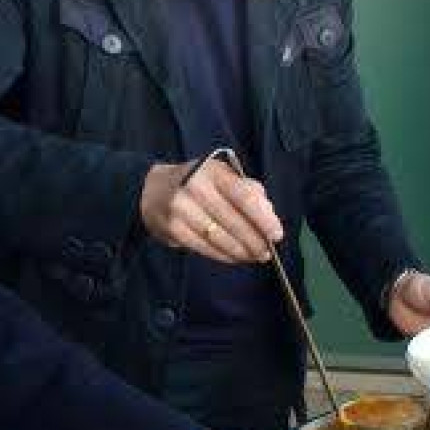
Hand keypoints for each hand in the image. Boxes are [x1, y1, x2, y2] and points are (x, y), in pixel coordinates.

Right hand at [139, 158, 284, 264]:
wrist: (153, 191)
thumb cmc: (199, 184)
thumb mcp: (223, 176)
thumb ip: (249, 191)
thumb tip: (269, 215)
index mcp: (213, 171)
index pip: (244, 197)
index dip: (263, 219)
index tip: (276, 235)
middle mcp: (195, 187)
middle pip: (233, 221)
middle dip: (255, 241)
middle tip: (267, 252)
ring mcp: (181, 209)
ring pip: (220, 238)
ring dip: (242, 251)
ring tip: (255, 257)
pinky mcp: (173, 228)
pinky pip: (205, 247)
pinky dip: (224, 255)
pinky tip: (235, 257)